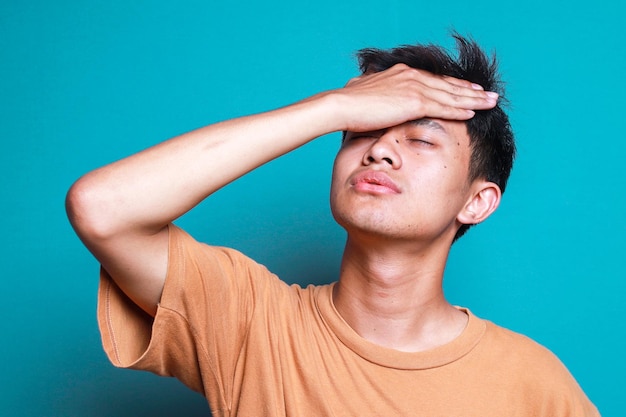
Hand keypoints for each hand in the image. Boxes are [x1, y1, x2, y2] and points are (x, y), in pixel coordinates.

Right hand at [330, 63, 498, 132]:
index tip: (467, 90)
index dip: (453, 86)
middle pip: (447, 84)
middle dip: (470, 90)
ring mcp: (413, 87)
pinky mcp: (414, 101)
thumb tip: (374, 101)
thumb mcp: (365, 95)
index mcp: (401, 74)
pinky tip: (473, 112)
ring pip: (450, 94)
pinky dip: (460, 108)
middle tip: (488, 95)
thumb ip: (377, 97)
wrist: (341, 105)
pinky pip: (443, 105)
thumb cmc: (349, 105)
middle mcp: (411, 76)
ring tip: (490, 102)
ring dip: (473, 99)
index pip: (434, 80)